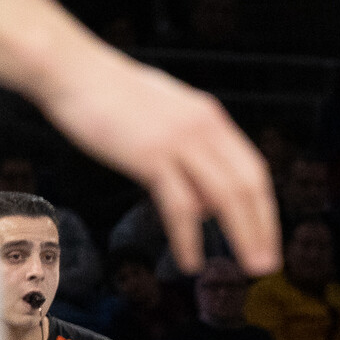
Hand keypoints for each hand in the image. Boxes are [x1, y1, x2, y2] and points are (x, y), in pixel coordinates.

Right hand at [35, 54, 276, 272]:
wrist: (70, 69)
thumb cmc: (111, 95)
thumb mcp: (167, 114)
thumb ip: (191, 150)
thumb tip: (206, 201)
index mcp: (211, 118)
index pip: (253, 170)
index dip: (265, 209)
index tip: (269, 239)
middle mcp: (203, 128)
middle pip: (247, 187)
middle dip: (262, 230)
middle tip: (267, 266)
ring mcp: (178, 141)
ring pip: (225, 198)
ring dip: (242, 237)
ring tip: (249, 270)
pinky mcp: (150, 155)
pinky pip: (180, 206)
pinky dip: (189, 238)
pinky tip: (191, 261)